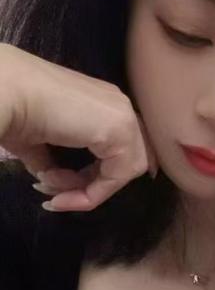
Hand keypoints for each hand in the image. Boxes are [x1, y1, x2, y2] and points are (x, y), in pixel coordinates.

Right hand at [0, 42, 157, 211]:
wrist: (4, 92)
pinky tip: (60, 196)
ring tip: (52, 194)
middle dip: (94, 186)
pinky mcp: (121, 129)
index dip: (93, 179)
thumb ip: (55, 163)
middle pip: (127, 161)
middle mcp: (118, 106)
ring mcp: (123, 115)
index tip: (58, 194)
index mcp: (102, 104)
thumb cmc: (14, 111)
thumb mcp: (38, 143)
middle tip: (58, 197)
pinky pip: (118, 176)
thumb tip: (55, 184)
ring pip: (126, 171)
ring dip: (88, 192)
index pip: (117, 151)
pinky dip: (91, 194)